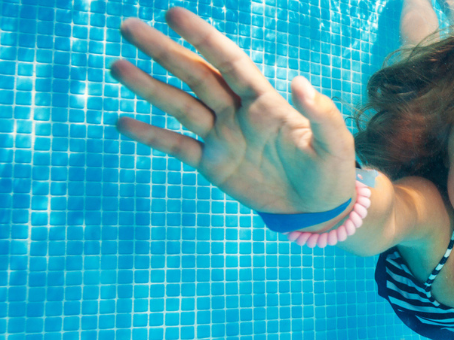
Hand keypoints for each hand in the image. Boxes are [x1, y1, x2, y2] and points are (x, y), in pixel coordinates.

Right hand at [110, 7, 355, 213]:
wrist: (318, 207)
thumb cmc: (331, 169)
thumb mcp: (335, 143)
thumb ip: (320, 113)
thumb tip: (299, 82)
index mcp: (265, 102)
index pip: (229, 62)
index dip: (203, 38)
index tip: (174, 14)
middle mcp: (237, 112)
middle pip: (195, 75)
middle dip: (163, 51)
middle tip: (129, 26)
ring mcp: (222, 136)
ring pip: (179, 105)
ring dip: (149, 86)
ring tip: (117, 66)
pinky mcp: (213, 164)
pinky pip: (177, 146)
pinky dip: (150, 136)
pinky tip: (122, 122)